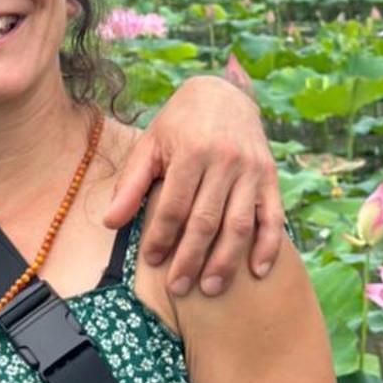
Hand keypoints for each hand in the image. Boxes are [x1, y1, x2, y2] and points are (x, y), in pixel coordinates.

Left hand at [103, 73, 282, 296]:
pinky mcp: (270, 177)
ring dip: (226, 261)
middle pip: (206, 220)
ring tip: (211, 288)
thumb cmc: (179, 125)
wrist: (223, 94)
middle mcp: (224, 161)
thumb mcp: (150, 145)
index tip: (153, 261)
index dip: (162, 236)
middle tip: (179, 287)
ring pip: (239, 224)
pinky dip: (268, 246)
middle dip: (191, 258)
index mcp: (191, 151)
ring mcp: (251, 170)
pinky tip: (256, 272)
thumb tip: (109, 223)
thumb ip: (131, 184)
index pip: (174, 205)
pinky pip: (272, 217)